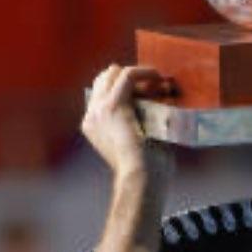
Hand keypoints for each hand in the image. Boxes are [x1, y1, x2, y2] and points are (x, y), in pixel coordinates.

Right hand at [82, 64, 176, 183]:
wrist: (141, 179)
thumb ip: (139, 122)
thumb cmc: (147, 169)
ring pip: (113, 74)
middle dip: (129, 77)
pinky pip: (127, 75)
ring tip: (159, 82)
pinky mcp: (113, 105)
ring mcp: (99, 110)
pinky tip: (159, 77)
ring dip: (138, 74)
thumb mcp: (138, 142)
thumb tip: (158, 101)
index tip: (150, 90)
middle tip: (155, 84)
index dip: (125, 87)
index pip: (102, 94)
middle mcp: (91, 116)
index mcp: (93, 126)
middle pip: (104, 79)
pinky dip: (144, 72)